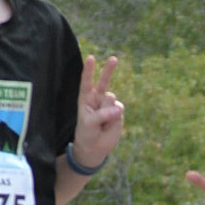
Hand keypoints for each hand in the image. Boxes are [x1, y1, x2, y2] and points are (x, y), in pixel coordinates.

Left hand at [70, 53, 124, 168]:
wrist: (95, 147)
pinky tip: (109, 124)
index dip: (89, 70)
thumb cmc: (86, 133)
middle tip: (114, 58)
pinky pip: (119, 109)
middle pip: (104, 81)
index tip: (92, 58)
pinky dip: (115, 117)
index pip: (87, 82)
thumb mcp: (89, 123)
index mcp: (86, 98)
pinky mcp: (118, 112)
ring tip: (102, 123)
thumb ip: (101, 114)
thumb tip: (118, 109)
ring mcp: (109, 105)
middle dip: (109, 70)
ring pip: (111, 100)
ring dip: (107, 111)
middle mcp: (98, 98)